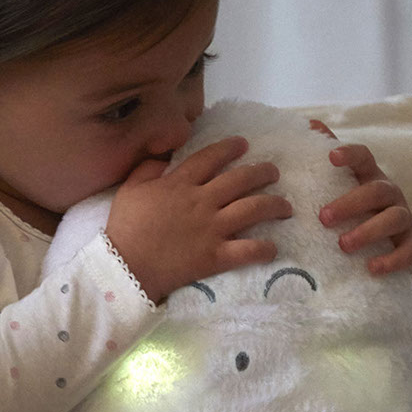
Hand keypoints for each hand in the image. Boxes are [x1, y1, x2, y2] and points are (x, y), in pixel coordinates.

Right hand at [106, 136, 292, 301]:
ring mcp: (212, 229)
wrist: (126, 267)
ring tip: (285, 206)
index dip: (229, 148)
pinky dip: (264, 249)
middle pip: (240, 180)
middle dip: (262, 172)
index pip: (210, 158)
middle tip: (273, 172)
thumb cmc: (126, 228)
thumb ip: (148, 168)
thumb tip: (165, 156)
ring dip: (274, 205)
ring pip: (252, 209)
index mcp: (180, 184)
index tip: (243, 144)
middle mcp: (202, 201)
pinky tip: (273, 247)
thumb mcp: (130, 189)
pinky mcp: (216, 256)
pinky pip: (248, 250)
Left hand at [310, 119, 411, 275]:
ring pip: (394, 219)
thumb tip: (309, 122)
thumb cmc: (352, 205)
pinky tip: (372, 268)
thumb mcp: (337, 181)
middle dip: (350, 204)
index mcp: (370, 176)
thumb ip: (323, 152)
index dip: (350, 154)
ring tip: (343, 245)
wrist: (383, 238)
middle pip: (376, 191)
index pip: (365, 157)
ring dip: (369, 231)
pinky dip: (393, 260)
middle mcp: (390, 194)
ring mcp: (404, 218)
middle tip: (322, 217)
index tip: (331, 156)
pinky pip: (410, 251)